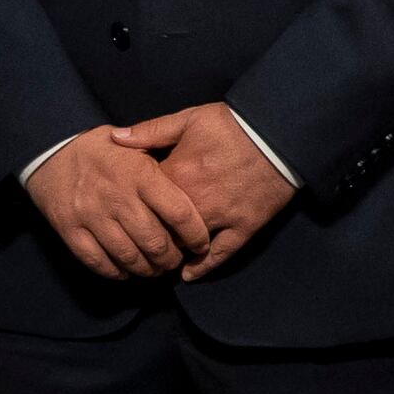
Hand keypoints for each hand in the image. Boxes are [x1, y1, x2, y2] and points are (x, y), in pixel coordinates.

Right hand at [29, 129, 210, 281]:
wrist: (52, 150)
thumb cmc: (104, 150)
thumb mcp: (137, 144)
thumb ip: (165, 162)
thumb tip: (197, 181)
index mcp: (139, 174)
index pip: (179, 213)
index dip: (196, 235)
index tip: (201, 243)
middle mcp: (117, 197)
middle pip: (155, 243)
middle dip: (172, 259)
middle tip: (176, 260)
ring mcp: (91, 215)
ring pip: (129, 257)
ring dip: (147, 270)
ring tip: (155, 268)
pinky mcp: (69, 229)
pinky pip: (97, 262)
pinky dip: (116, 272)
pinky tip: (126, 271)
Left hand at [117, 101, 293, 277]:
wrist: (279, 132)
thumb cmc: (232, 124)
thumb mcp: (188, 119)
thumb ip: (151, 130)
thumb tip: (114, 138)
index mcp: (176, 175)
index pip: (141, 203)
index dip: (131, 209)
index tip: (125, 214)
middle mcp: (194, 202)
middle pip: (160, 230)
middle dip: (148, 238)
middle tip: (139, 243)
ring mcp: (221, 217)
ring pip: (186, 246)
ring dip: (173, 254)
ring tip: (161, 259)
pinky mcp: (245, 226)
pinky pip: (221, 254)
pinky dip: (203, 267)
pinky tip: (189, 274)